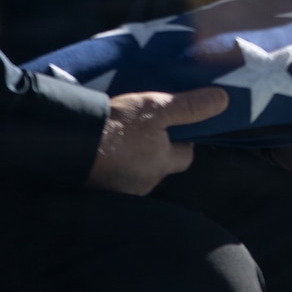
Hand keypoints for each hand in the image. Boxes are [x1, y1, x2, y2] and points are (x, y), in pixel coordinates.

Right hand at [86, 87, 227, 195]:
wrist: (68, 143)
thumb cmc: (116, 127)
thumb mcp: (156, 108)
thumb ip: (190, 106)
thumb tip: (223, 100)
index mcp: (162, 163)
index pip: (186, 156)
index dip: (185, 140)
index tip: (176, 126)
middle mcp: (145, 182)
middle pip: (161, 165)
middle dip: (157, 150)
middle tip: (146, 130)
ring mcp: (121, 189)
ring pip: (138, 172)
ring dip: (134, 158)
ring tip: (123, 139)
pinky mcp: (100, 190)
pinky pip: (116, 176)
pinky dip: (115, 165)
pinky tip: (106, 151)